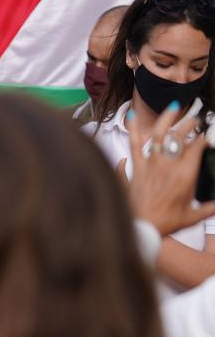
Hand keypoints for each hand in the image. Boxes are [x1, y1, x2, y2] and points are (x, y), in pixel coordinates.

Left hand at [123, 105, 214, 234]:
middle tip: (194, 118)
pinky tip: (130, 115)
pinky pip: (133, 145)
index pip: (197, 147)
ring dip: (165, 119)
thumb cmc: (166, 223)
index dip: (203, 137)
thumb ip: (211, 208)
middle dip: (189, 123)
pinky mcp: (135, 168)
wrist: (141, 228)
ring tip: (172, 108)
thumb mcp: (194, 216)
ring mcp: (150, 165)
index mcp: (185, 175)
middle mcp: (168, 166)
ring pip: (157, 135)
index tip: (205, 135)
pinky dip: (131, 129)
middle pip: (179, 136)